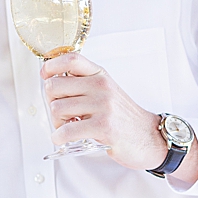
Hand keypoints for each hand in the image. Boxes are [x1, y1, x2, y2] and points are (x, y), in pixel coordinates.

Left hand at [41, 53, 197, 182]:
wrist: (151, 138)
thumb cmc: (124, 117)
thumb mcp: (106, 92)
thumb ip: (83, 84)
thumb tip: (50, 82)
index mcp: (100, 76)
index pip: (71, 59)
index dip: (51, 66)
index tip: (45, 76)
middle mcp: (102, 87)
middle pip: (54, 86)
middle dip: (51, 102)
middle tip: (61, 114)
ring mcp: (103, 106)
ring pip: (56, 109)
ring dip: (56, 122)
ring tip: (68, 127)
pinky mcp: (103, 127)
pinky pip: (66, 130)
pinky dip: (59, 137)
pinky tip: (64, 138)